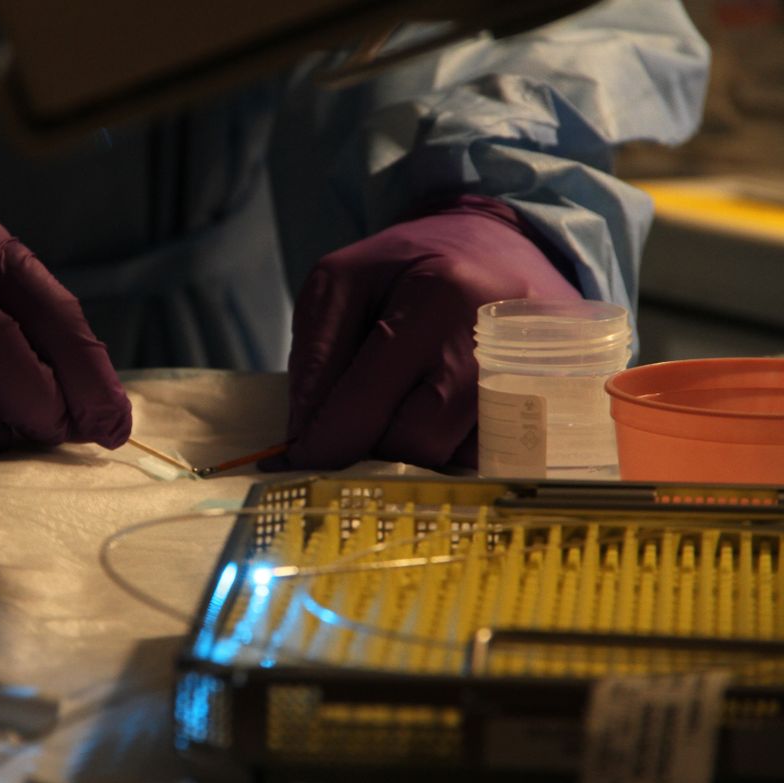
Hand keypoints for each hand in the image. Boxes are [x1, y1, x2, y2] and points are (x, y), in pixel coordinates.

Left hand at [272, 195, 580, 470]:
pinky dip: (458, 448)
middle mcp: (501, 340)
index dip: (327, 440)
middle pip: (419, 440)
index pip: (371, 398)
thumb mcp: (341, 281)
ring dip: (418, 450)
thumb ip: (316, 355)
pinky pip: (495, 457)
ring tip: (406, 405)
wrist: (503, 242)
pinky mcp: (560, 403)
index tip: (302, 458)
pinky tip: (445, 414)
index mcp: (442, 295)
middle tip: (357, 424)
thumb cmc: (411, 264)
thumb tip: (307, 436)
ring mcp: (542, 375)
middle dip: (375, 445)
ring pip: (458, 459)